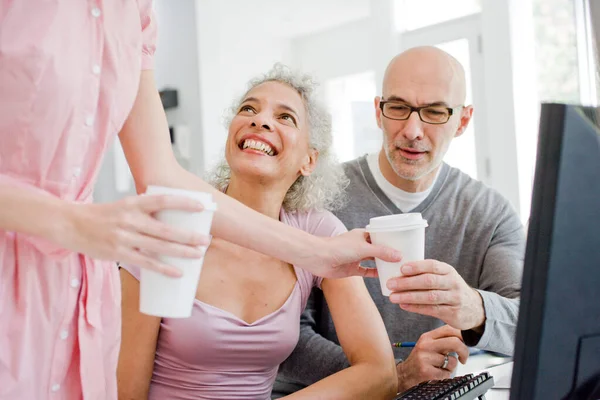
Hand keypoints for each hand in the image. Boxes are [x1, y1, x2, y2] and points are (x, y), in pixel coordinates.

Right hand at [57, 194, 209, 275]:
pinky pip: (146, 263)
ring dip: (182, 252)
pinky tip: (178, 272)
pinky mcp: (119, 253)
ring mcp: (124, 238)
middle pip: (166, 229)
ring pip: (159, 247)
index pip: (163, 200)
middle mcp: (130, 220)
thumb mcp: (123, 205)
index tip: (201, 207)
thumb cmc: (102, 215)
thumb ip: (145, 211)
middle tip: (206, 240)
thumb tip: (173, 218)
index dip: (183, 203)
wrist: (71, 224)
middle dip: (189, 236)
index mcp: (133, 203)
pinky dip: (163, 268)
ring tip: (198, 255)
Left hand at [310, 229, 401, 278]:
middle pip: (378, 249)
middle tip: (404, 258)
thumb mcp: (364, 248)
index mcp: (363, 235)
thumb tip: (399, 256)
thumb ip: (381, 252)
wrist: (319, 258)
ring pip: (373, 261)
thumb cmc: (338, 247)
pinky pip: (366, 272)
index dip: (391, 240)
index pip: (380, 236)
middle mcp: (360, 245)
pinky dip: (375, 274)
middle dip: (389, 254)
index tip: (404, 244)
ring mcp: (356, 257)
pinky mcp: (352, 269)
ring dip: (383, 264)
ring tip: (397, 268)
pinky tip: (385, 277)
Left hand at [386, 260, 484, 329]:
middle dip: (408, 282)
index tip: (401, 268)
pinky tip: (403, 306)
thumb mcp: (444, 277)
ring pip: (429, 297)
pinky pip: (432, 310)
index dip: (417, 266)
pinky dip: (416, 308)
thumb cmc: (450, 289)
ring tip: (393, 297)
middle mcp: (453, 283)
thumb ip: (426, 274)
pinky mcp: (453, 313)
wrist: (474, 308)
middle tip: (391, 284)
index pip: (432, 265)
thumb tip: (398, 272)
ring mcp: (454, 299)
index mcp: (448, 271)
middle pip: (429, 281)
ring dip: (409, 297)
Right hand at [396, 325, 468, 392]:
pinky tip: (438, 373)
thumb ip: (443, 340)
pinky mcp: (425, 370)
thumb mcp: (428, 345)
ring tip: (442, 366)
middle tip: (463, 358)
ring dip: (452, 366)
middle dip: (464, 351)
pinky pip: (446, 373)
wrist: (405, 373)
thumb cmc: (421, 359)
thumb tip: (463, 339)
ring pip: (452, 360)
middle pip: (454, 342)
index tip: (465, 343)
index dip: (462, 336)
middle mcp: (425, 344)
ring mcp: (425, 357)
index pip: (449, 329)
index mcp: (427, 336)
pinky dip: (446, 374)